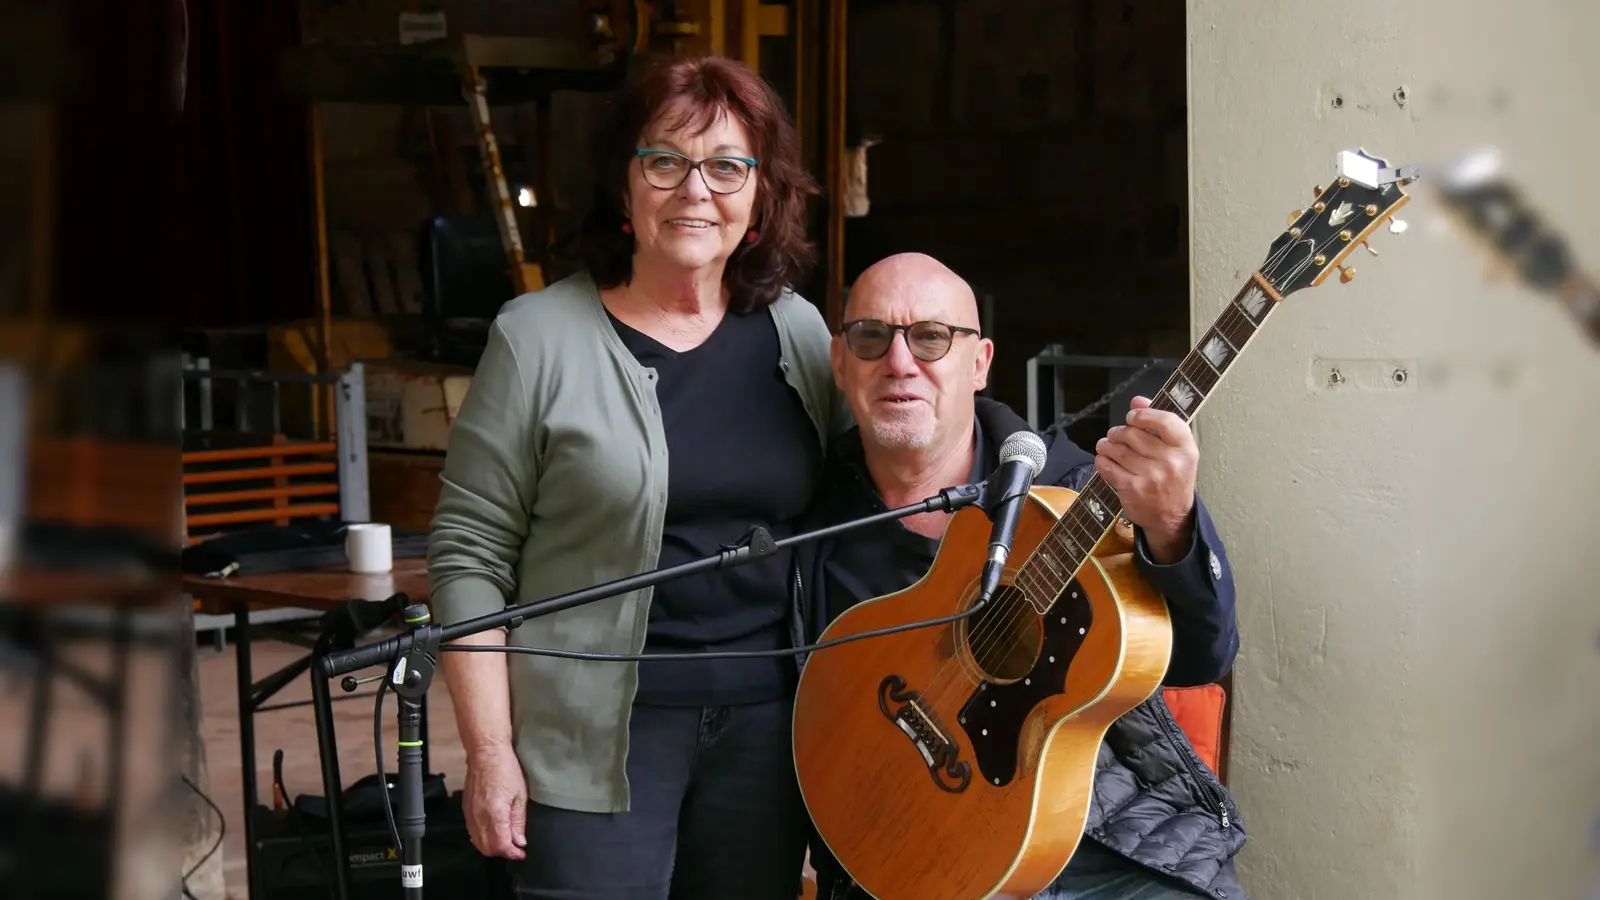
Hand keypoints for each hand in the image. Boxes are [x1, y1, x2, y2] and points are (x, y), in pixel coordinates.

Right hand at [463, 744, 527, 859]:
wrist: (486, 752)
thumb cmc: (505, 768)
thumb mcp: (520, 795)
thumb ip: (518, 821)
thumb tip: (519, 841)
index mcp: (494, 813)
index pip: (500, 846)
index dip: (512, 853)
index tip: (521, 852)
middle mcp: (478, 816)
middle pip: (487, 848)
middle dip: (503, 851)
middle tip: (515, 846)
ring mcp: (469, 813)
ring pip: (478, 842)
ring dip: (492, 845)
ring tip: (507, 838)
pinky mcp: (465, 809)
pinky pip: (472, 831)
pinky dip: (482, 836)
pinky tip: (494, 829)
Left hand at [1094, 396, 1197, 562]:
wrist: (1172, 516)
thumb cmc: (1173, 478)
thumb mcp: (1176, 450)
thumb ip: (1158, 423)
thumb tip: (1137, 401)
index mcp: (1186, 448)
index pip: (1165, 420)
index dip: (1142, 415)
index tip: (1131, 418)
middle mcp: (1171, 461)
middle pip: (1133, 434)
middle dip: (1118, 432)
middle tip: (1114, 435)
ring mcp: (1151, 476)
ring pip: (1118, 449)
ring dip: (1106, 445)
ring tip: (1105, 445)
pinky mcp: (1133, 488)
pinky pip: (1109, 467)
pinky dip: (1102, 460)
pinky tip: (1103, 459)